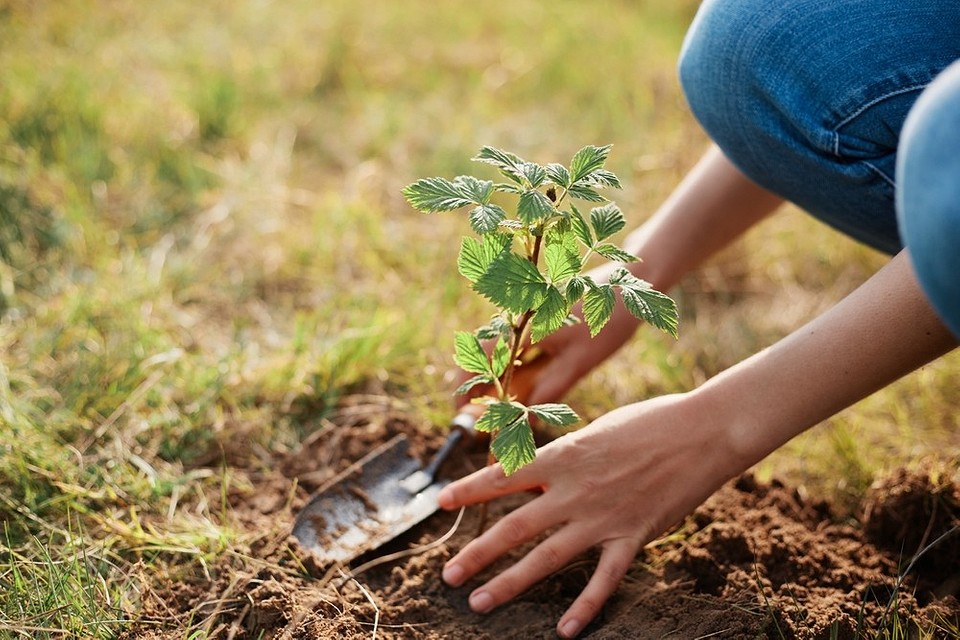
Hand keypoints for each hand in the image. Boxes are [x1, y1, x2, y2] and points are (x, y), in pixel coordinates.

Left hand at [437, 392, 737, 637]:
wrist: (702, 431)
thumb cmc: (649, 422)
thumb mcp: (596, 432)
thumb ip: (565, 458)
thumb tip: (537, 473)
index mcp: (563, 456)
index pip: (503, 476)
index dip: (469, 490)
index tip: (440, 502)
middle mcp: (574, 490)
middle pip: (514, 526)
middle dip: (477, 553)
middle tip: (447, 575)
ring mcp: (602, 517)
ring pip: (546, 557)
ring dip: (510, 582)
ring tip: (479, 602)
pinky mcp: (633, 536)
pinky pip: (604, 579)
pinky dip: (585, 606)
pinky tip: (565, 630)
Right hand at [454, 261, 639, 409]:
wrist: (633, 282)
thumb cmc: (610, 320)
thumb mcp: (581, 361)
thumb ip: (550, 389)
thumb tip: (525, 419)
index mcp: (524, 323)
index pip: (480, 354)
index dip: (467, 384)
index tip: (463, 411)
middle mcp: (519, 315)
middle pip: (485, 353)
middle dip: (480, 386)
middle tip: (485, 418)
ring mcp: (528, 313)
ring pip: (501, 350)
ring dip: (497, 378)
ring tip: (505, 409)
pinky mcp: (540, 314)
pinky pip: (517, 343)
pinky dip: (514, 366)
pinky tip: (526, 386)